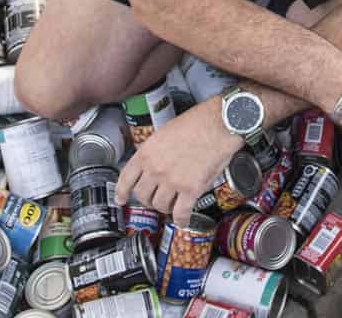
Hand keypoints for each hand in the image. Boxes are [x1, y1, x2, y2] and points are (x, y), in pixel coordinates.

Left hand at [116, 100, 241, 225]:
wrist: (220, 123)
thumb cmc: (198, 122)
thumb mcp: (166, 132)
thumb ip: (156, 150)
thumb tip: (154, 163)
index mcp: (147, 153)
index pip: (126, 179)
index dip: (122, 192)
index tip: (121, 199)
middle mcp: (156, 169)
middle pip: (142, 196)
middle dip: (148, 200)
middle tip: (155, 199)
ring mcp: (172, 181)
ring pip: (160, 206)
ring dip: (165, 208)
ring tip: (172, 206)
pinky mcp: (191, 189)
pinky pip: (180, 212)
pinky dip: (181, 219)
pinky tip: (183, 220)